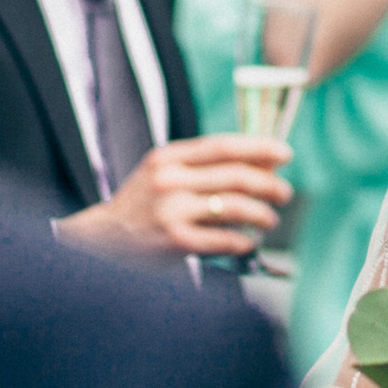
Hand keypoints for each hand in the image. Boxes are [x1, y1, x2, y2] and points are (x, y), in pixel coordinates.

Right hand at [58, 133, 293, 261]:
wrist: (102, 240)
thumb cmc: (142, 206)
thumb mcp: (163, 173)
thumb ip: (203, 166)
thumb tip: (261, 163)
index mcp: (167, 158)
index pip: (222, 146)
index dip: (258, 148)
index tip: (283, 153)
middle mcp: (169, 180)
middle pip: (235, 176)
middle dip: (268, 184)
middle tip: (284, 192)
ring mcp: (171, 211)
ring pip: (235, 206)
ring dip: (262, 213)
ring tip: (270, 219)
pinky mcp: (175, 240)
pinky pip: (224, 238)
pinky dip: (243, 239)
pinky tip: (248, 241)